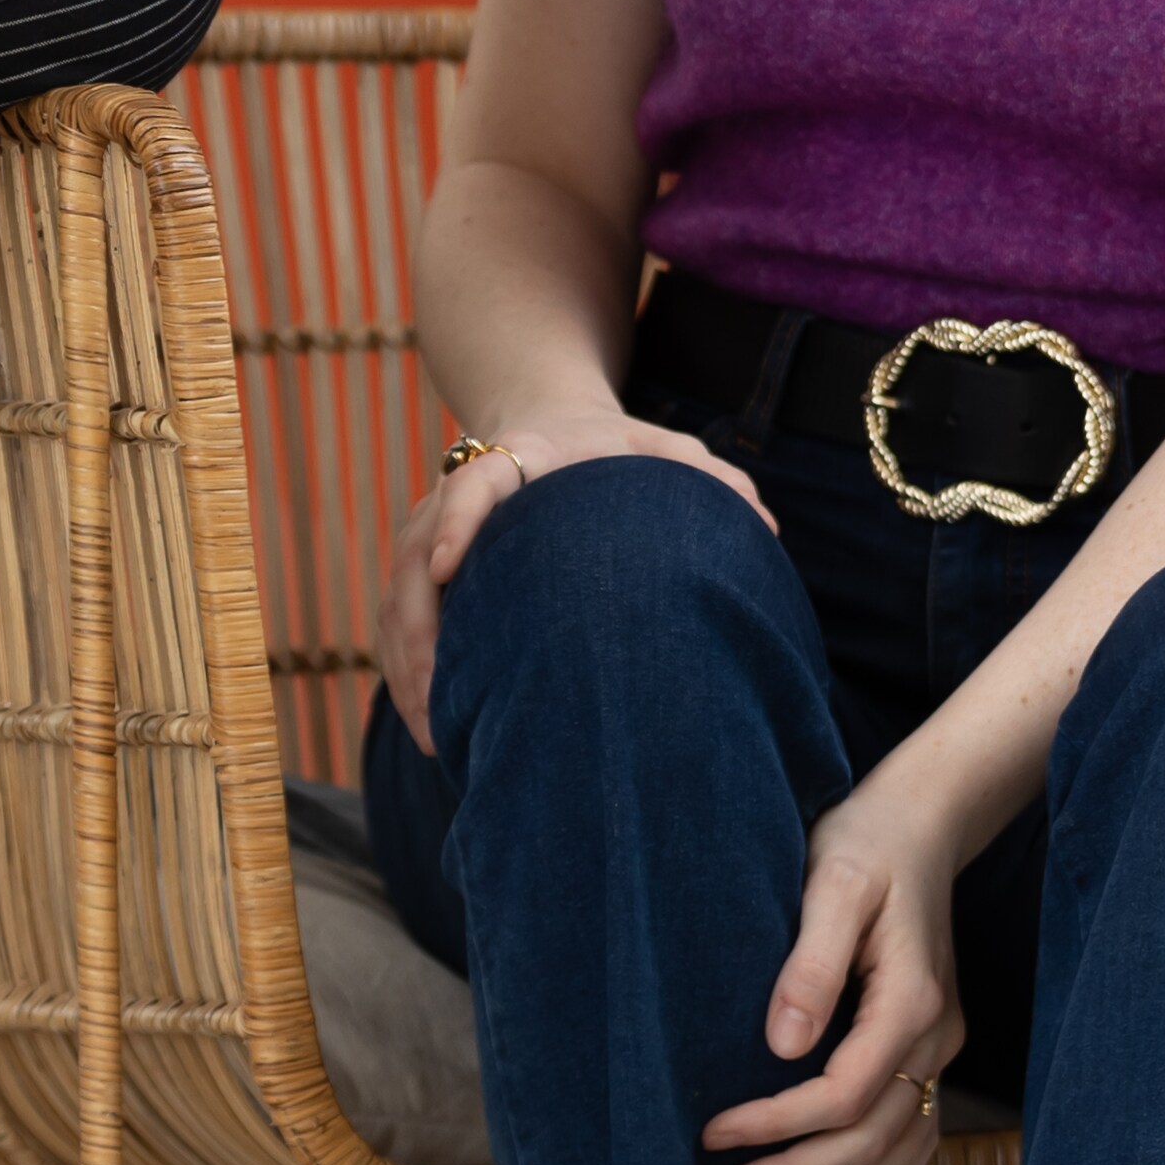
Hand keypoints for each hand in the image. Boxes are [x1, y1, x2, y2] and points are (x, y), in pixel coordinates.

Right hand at [377, 402, 771, 751]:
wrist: (544, 424)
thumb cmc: (613, 450)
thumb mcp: (663, 451)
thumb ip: (711, 480)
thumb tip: (766, 528)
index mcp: (517, 456)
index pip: (471, 483)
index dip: (453, 520)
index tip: (445, 566)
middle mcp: (457, 492)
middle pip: (414, 560)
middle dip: (419, 634)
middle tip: (443, 706)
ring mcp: (427, 530)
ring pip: (398, 602)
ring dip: (411, 672)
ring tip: (441, 740)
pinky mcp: (419, 566)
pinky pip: (399, 624)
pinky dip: (410, 676)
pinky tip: (440, 730)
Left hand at [702, 762, 966, 1164]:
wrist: (920, 824)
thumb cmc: (865, 843)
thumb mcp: (832, 885)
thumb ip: (810, 964)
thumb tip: (781, 1047)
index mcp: (910, 1001)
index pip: (844, 1094)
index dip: (779, 1125)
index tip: (715, 1135)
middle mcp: (934, 1035)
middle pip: (871, 1136)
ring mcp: (939, 1046)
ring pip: (899, 1145)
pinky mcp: (931, 1045)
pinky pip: (923, 1131)